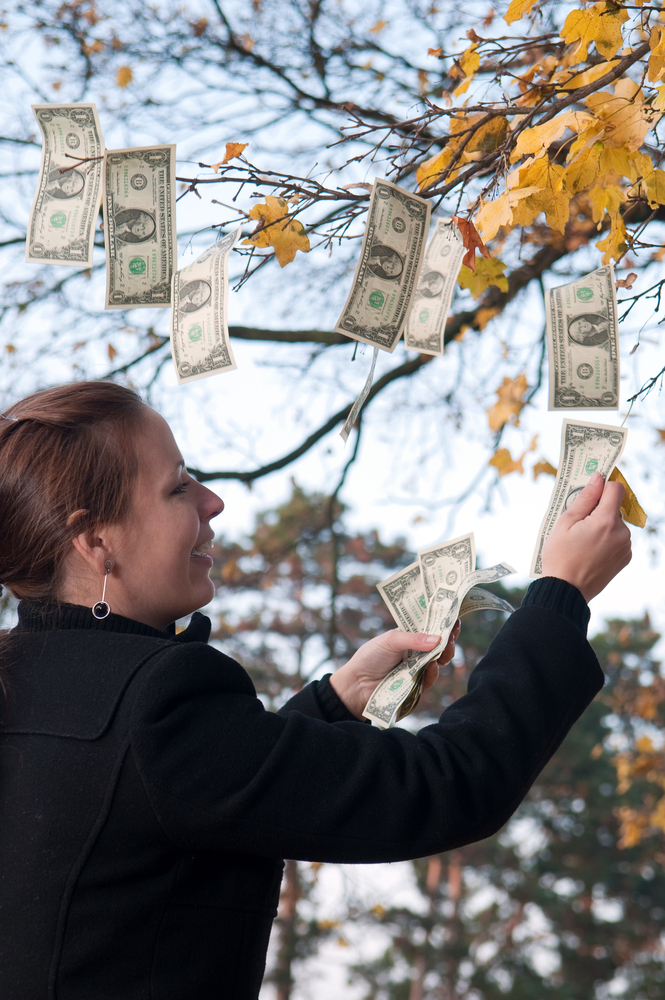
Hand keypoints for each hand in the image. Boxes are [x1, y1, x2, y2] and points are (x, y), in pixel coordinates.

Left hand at [329, 621, 460, 719]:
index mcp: (411, 637)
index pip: (432, 629)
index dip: (444, 624)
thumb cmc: (371, 657)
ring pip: (440, 661)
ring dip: (445, 654)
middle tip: (452, 635)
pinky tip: (432, 666)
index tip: (454, 618)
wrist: (357, 685)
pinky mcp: (417, 686)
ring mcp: (418, 669)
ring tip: (445, 649)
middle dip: (449, 639)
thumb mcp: (390, 641)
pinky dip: (433, 672)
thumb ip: (413, 639)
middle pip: (440, 645)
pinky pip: (430, 679)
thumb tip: (438, 638)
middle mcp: (417, 652)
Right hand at [541, 471, 630, 602]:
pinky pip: (618, 539)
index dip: (604, 484)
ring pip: (616, 524)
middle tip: (578, 523)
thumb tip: (598, 477)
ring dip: (602, 525)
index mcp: (606, 521)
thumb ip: (585, 498)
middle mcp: (622, 533)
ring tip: (582, 540)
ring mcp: (625, 547)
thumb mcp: (565, 523)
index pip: (616, 488)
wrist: (566, 590)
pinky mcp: (625, 558)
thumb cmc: (560, 556)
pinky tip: (590, 550)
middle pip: (614, 507)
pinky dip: (606, 539)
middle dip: (598, 509)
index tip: (593, 487)